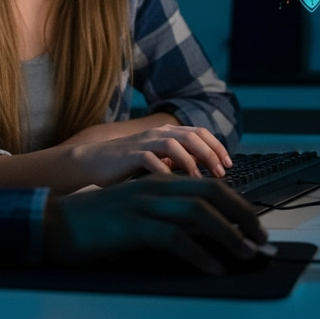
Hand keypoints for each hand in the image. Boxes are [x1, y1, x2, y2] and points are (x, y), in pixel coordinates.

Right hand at [43, 174, 267, 274]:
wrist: (55, 223)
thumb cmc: (98, 223)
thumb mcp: (137, 213)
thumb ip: (167, 216)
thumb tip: (205, 236)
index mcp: (157, 181)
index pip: (208, 185)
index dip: (236, 203)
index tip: (254, 226)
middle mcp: (154, 186)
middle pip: (209, 193)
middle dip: (241, 216)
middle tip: (260, 240)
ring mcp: (142, 203)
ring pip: (197, 213)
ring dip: (227, 235)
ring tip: (245, 254)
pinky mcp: (131, 224)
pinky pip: (173, 237)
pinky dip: (199, 254)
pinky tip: (212, 268)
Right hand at [72, 124, 232, 185]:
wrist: (90, 164)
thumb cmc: (125, 168)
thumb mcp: (156, 163)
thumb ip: (176, 164)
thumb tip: (204, 177)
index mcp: (165, 133)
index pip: (199, 132)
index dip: (217, 146)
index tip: (229, 165)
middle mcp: (156, 133)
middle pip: (192, 136)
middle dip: (210, 154)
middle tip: (222, 173)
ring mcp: (143, 142)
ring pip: (174, 143)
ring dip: (192, 161)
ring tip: (202, 180)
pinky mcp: (128, 155)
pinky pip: (151, 158)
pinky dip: (165, 171)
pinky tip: (174, 186)